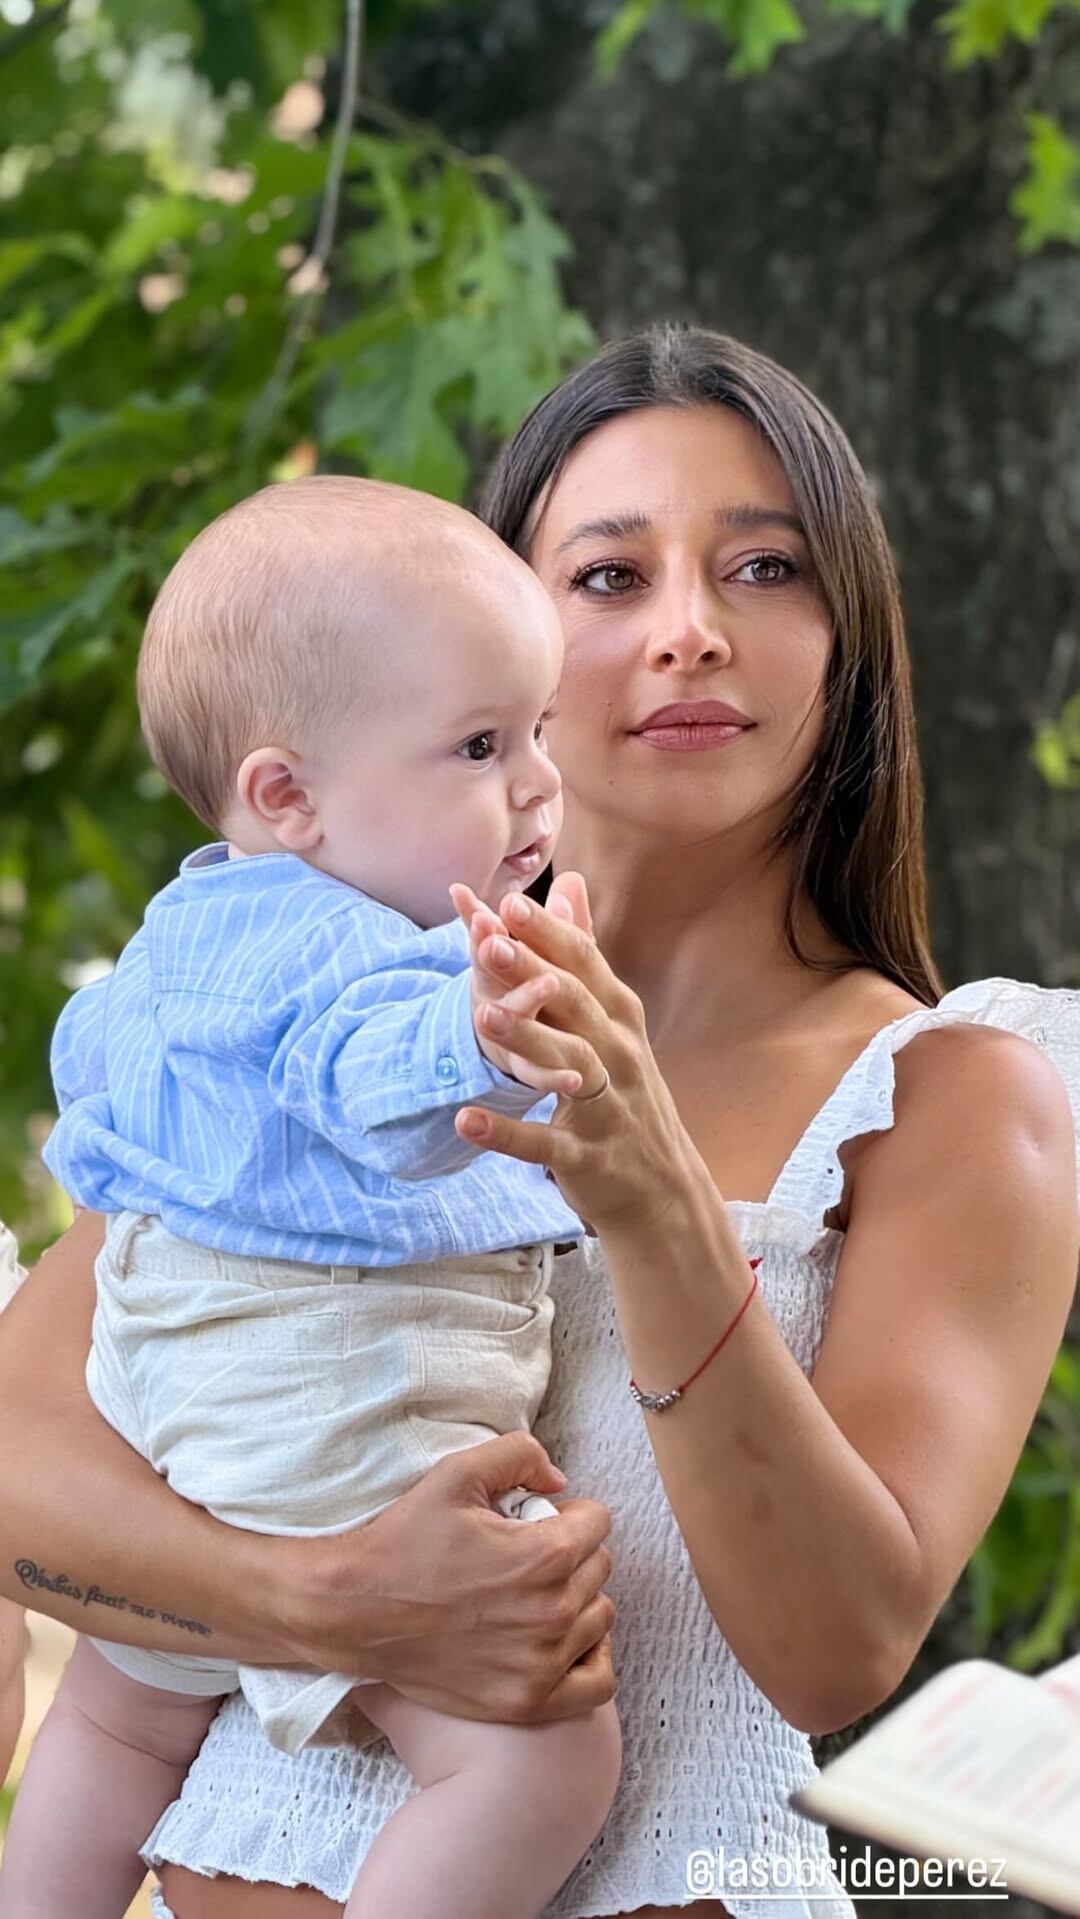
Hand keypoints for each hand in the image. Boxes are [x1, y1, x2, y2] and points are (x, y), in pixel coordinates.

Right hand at [288, 1432, 615, 1722]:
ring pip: (599, 1619)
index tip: (539, 1520)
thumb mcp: (455, 1474)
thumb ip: (519, 1454)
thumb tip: (558, 1480)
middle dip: (572, 1552)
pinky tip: (561, 1642)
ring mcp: (542, 1664)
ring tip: (537, 1594)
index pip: (598, 1522)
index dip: (570, 1512)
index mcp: (544, 1556)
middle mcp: (553, 1613)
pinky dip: (588, 1659)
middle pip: (599, 1568)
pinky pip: (596, 1684)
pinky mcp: (527, 1702)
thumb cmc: (403, 1542)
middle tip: (528, 1555)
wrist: (355, 1613)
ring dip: (578, 1600)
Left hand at [452, 883, 703, 1234]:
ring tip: (479, 1016)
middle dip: (531, 973)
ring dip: (526, 1040)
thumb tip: (566, 883)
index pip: (584, 965)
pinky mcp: (588, 1159)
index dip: (548, 935)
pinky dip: (506, 1135)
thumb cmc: (625, 1091)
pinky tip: (465, 1120)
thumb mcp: (611, 1020)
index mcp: (619, 1018)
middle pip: (575, 1005)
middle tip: (485, 944)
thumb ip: (583, 954)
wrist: (664, 1188)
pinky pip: (545, 1144)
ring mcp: (607, 1108)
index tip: (508, 901)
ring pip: (569, 1067)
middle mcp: (619, 1055)